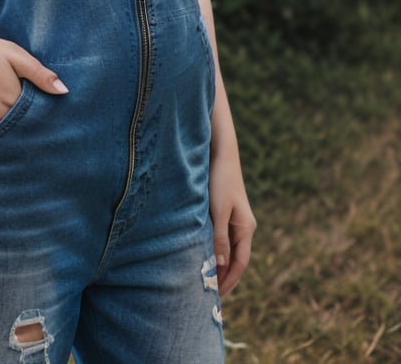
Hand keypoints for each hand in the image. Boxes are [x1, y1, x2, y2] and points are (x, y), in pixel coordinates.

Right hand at [0, 16, 67, 141]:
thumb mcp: (16, 56)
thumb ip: (40, 75)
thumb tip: (64, 91)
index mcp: (12, 98)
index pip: (30, 120)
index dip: (34, 120)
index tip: (39, 120)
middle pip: (12, 131)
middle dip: (18, 131)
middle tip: (22, 127)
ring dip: (0, 136)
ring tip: (4, 129)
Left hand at [210, 144, 256, 296]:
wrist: (221, 154)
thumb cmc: (220, 181)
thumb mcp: (218, 211)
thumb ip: (219, 238)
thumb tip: (219, 265)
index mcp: (247, 229)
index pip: (240, 264)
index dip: (229, 281)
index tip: (217, 297)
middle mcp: (245, 227)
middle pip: (236, 259)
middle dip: (224, 277)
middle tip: (209, 295)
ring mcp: (236, 220)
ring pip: (229, 250)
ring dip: (219, 265)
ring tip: (205, 280)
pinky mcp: (227, 213)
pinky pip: (223, 239)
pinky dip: (216, 251)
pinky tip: (203, 255)